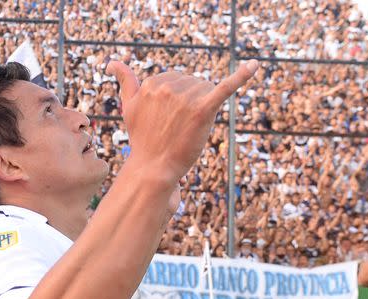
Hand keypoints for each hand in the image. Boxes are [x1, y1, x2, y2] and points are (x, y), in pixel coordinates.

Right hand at [107, 59, 257, 180]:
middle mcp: (168, 86)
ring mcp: (185, 98)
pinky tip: (255, 66)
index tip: (170, 119)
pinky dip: (241, 76)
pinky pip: (224, 89)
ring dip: (204, 106)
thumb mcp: (130, 108)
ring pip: (207, 90)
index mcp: (153, 82)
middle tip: (180, 127)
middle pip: (195, 84)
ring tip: (189, 128)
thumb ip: (126, 82)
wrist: (154, 167)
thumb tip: (111, 62)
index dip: (180, 101)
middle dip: (193, 102)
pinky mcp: (203, 110)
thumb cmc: (144, 139)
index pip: (179, 80)